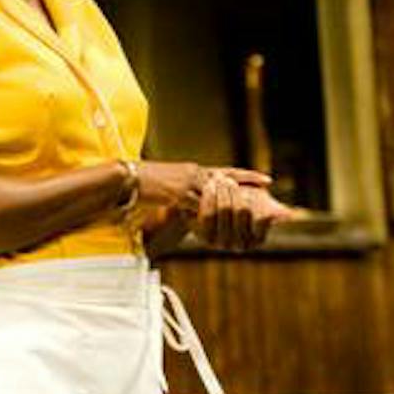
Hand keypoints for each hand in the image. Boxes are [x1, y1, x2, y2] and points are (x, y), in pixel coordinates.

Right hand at [134, 164, 272, 225]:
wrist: (126, 179)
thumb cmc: (144, 185)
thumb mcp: (171, 186)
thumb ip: (188, 192)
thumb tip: (196, 203)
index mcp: (194, 171)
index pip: (227, 171)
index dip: (247, 176)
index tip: (266, 179)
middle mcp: (195, 173)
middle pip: (227, 182)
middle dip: (243, 193)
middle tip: (263, 198)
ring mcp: (188, 182)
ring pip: (217, 194)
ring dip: (229, 206)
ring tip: (243, 212)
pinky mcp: (180, 193)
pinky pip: (201, 206)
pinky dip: (210, 214)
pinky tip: (216, 221)